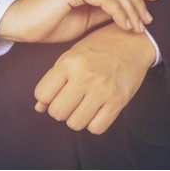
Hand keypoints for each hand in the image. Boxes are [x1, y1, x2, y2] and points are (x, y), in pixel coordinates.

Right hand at [0, 0, 157, 42]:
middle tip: (148, 19)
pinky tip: (125, 24)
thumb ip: (103, 10)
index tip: (150, 1)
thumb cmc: (47, 24)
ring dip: (130, 8)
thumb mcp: (83, 17)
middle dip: (137, 0)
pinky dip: (118, 11)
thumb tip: (126, 12)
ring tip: (139, 26)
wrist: (20, 26)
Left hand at [34, 23, 155, 134]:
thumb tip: (38, 108)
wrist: (131, 43)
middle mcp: (84, 76)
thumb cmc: (97, 49)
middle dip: (61, 110)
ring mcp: (102, 89)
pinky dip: (94, 123)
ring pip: (74, 123)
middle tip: (70, 100)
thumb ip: (53, 81)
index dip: (46, 97)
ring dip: (76, 118)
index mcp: (68, 63)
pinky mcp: (118, 101)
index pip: (42, 94)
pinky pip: (96, 128)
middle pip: (57, 112)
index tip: (56, 93)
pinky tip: (96, 110)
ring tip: (84, 104)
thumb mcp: (70, 57)